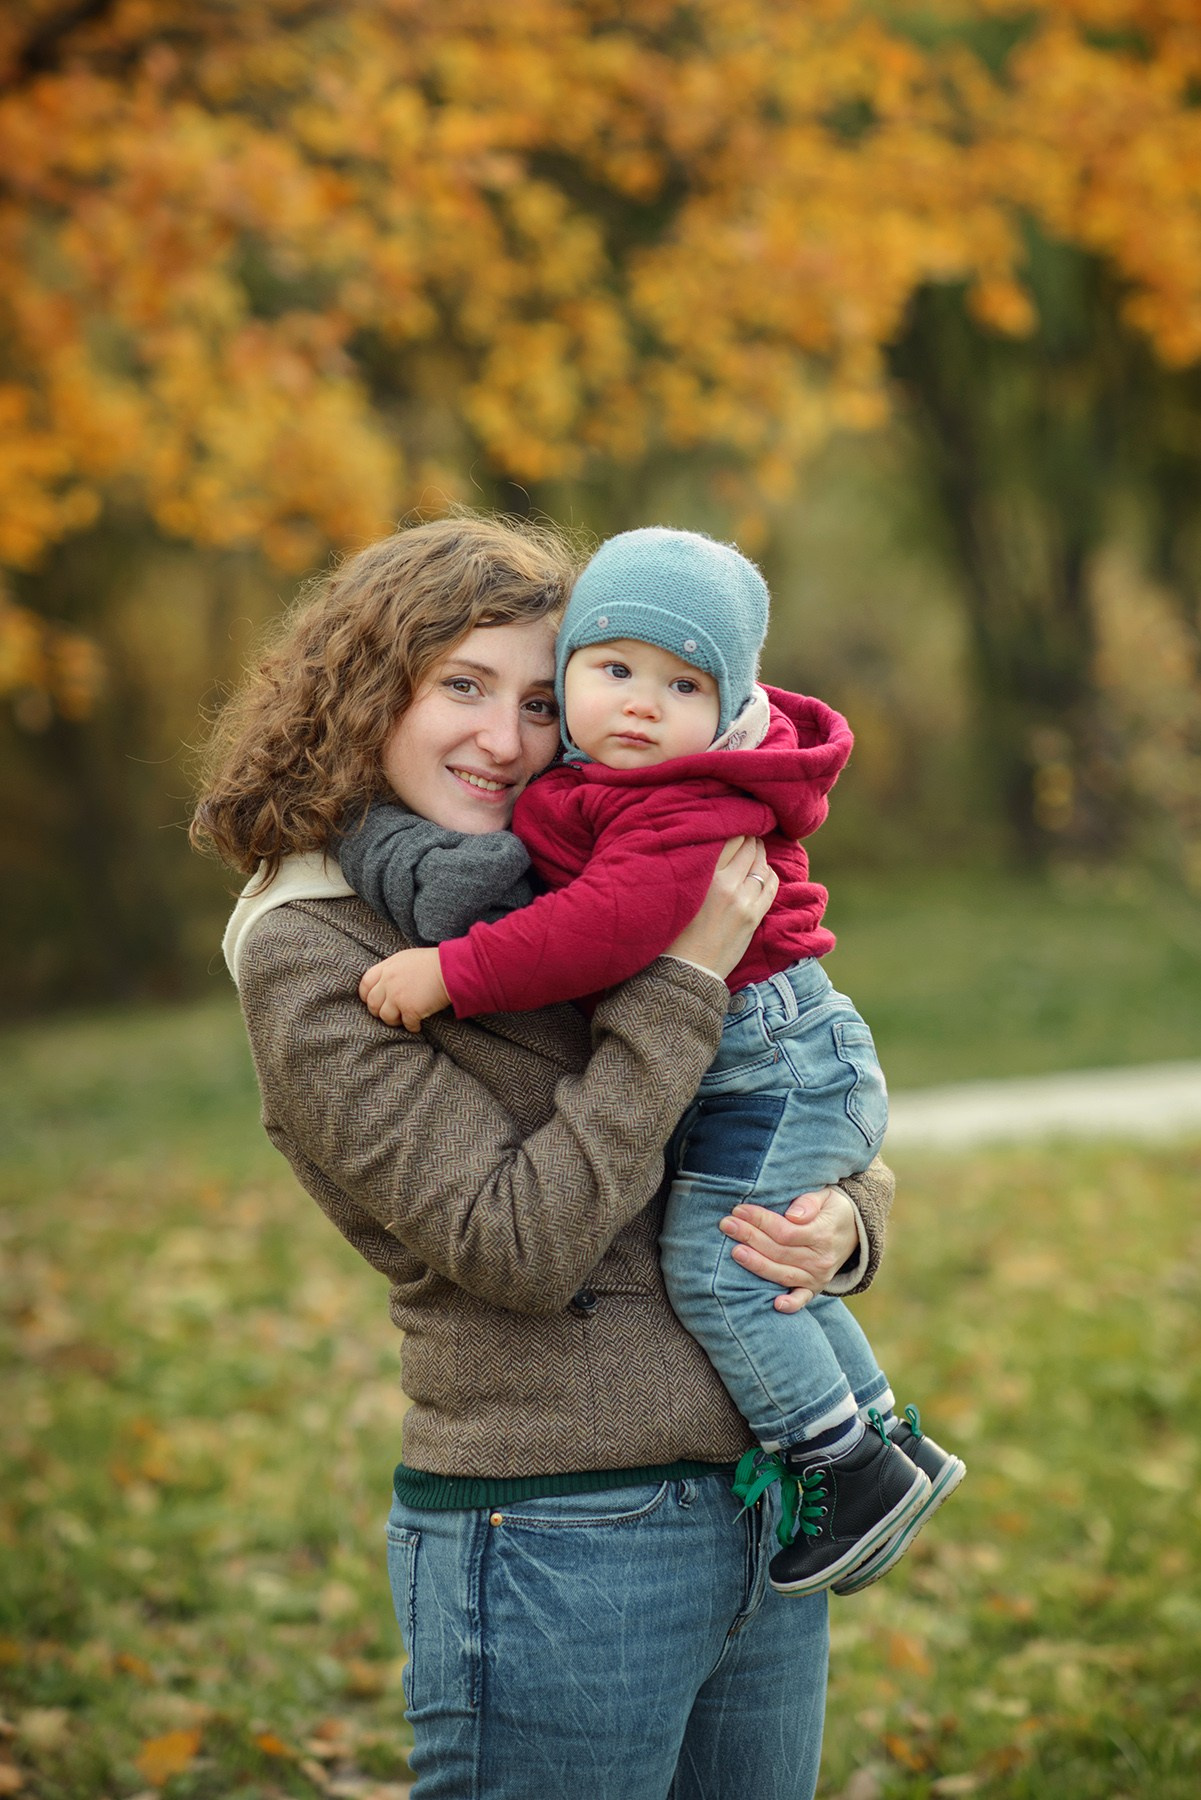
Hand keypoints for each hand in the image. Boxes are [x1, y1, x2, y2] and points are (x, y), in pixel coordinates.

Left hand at [360, 946, 450, 1030]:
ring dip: (394, 1021)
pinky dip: (412, 1027)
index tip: (373, 1001)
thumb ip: (393, 970)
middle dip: (379, 1011)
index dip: (367, 996)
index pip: (365, 984)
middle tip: (391, 1013)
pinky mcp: (410, 1009)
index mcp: (387, 967)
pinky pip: (406, 1024)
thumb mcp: (407, 959)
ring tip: (404, 1019)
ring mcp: (398, 996)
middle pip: (372, 1004)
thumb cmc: (434, 962)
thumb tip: (386, 983)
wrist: (452, 969)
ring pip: (385, 1017)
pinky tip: (417, 1024)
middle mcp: (388, 982)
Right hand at [666, 837, 778, 978]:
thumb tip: (704, 847)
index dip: (734, 827)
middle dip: (749, 837)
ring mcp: (743, 901)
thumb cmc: (671, 932)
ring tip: (755, 850)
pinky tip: (763, 872)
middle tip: (747, 834)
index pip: (728, 838)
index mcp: (702, 875)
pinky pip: (771, 885)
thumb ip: (693, 868)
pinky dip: (769, 874)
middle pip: (748, 847)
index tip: (733, 823)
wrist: (685, 971)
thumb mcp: (677, 892)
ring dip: (760, 854)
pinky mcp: (754, 917)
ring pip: (761, 864)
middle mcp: (726, 884)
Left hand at [719, 1185, 858, 1312]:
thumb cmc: (832, 1209)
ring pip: (782, 1274)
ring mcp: (817, 1277)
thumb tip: (793, 1215)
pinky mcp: (814, 1288)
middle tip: (727, 1224)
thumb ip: (809, 1202)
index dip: (761, 1221)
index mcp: (822, 1235)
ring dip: (756, 1264)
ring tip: (735, 1252)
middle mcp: (820, 1260)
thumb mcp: (826, 1196)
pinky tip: (775, 1305)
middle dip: (750, 1237)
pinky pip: (802, 1299)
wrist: (856, 1230)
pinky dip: (791, 1304)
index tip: (740, 1210)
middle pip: (779, 1251)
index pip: (785, 1231)